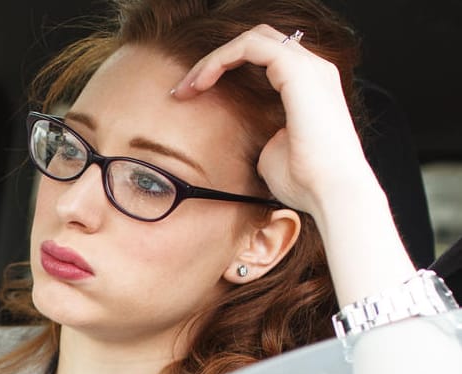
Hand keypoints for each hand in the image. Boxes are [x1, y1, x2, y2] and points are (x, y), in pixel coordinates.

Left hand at [170, 24, 379, 224]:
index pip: (264, 56)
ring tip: (186, 87)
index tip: (191, 95)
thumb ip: (260, 135)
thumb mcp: (272, 154)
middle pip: (258, 40)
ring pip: (252, 38)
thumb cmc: (306, 181)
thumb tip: (247, 138)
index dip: (225, 67)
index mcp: (310, 87)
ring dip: (213, 58)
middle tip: (184, 89)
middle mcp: (314, 70)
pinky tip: (201, 83)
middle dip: (216, 58)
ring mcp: (309, 68)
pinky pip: (250, 46)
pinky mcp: (298, 72)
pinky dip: (220, 59)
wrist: (330, 194)